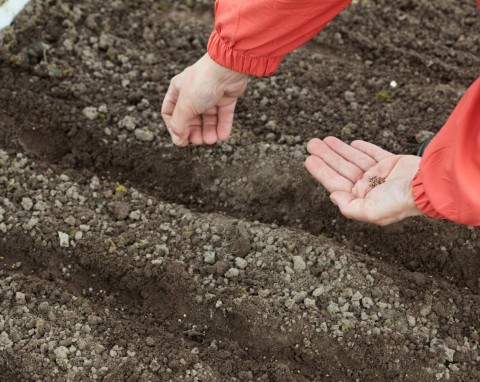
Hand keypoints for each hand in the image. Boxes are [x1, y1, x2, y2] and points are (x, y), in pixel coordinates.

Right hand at [161, 54, 247, 145]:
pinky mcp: (225, 97)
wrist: (227, 68)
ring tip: (212, 140)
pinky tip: (223, 136)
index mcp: (178, 91)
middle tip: (199, 141)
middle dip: (194, 131)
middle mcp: (193, 93)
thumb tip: (178, 140)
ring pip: (208, 119)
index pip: (170, 113)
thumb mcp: (185, 106)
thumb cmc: (202, 83)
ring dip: (209, 131)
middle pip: (190, 118)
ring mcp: (210, 95)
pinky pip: (222, 115)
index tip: (181, 139)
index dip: (174, 127)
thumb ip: (180, 125)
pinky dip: (222, 126)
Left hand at [305, 137, 423, 224]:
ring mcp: (380, 175)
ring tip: (324, 139)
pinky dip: (362, 148)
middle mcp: (369, 187)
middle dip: (326, 156)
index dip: (321, 171)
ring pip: (354, 159)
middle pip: (341, 169)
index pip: (335, 183)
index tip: (308, 159)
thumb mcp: (371, 212)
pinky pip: (373, 154)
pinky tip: (351, 143)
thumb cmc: (400, 201)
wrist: (429, 186)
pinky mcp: (392, 163)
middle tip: (311, 143)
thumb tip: (332, 196)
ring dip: (339, 149)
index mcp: (362, 199)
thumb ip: (349, 207)